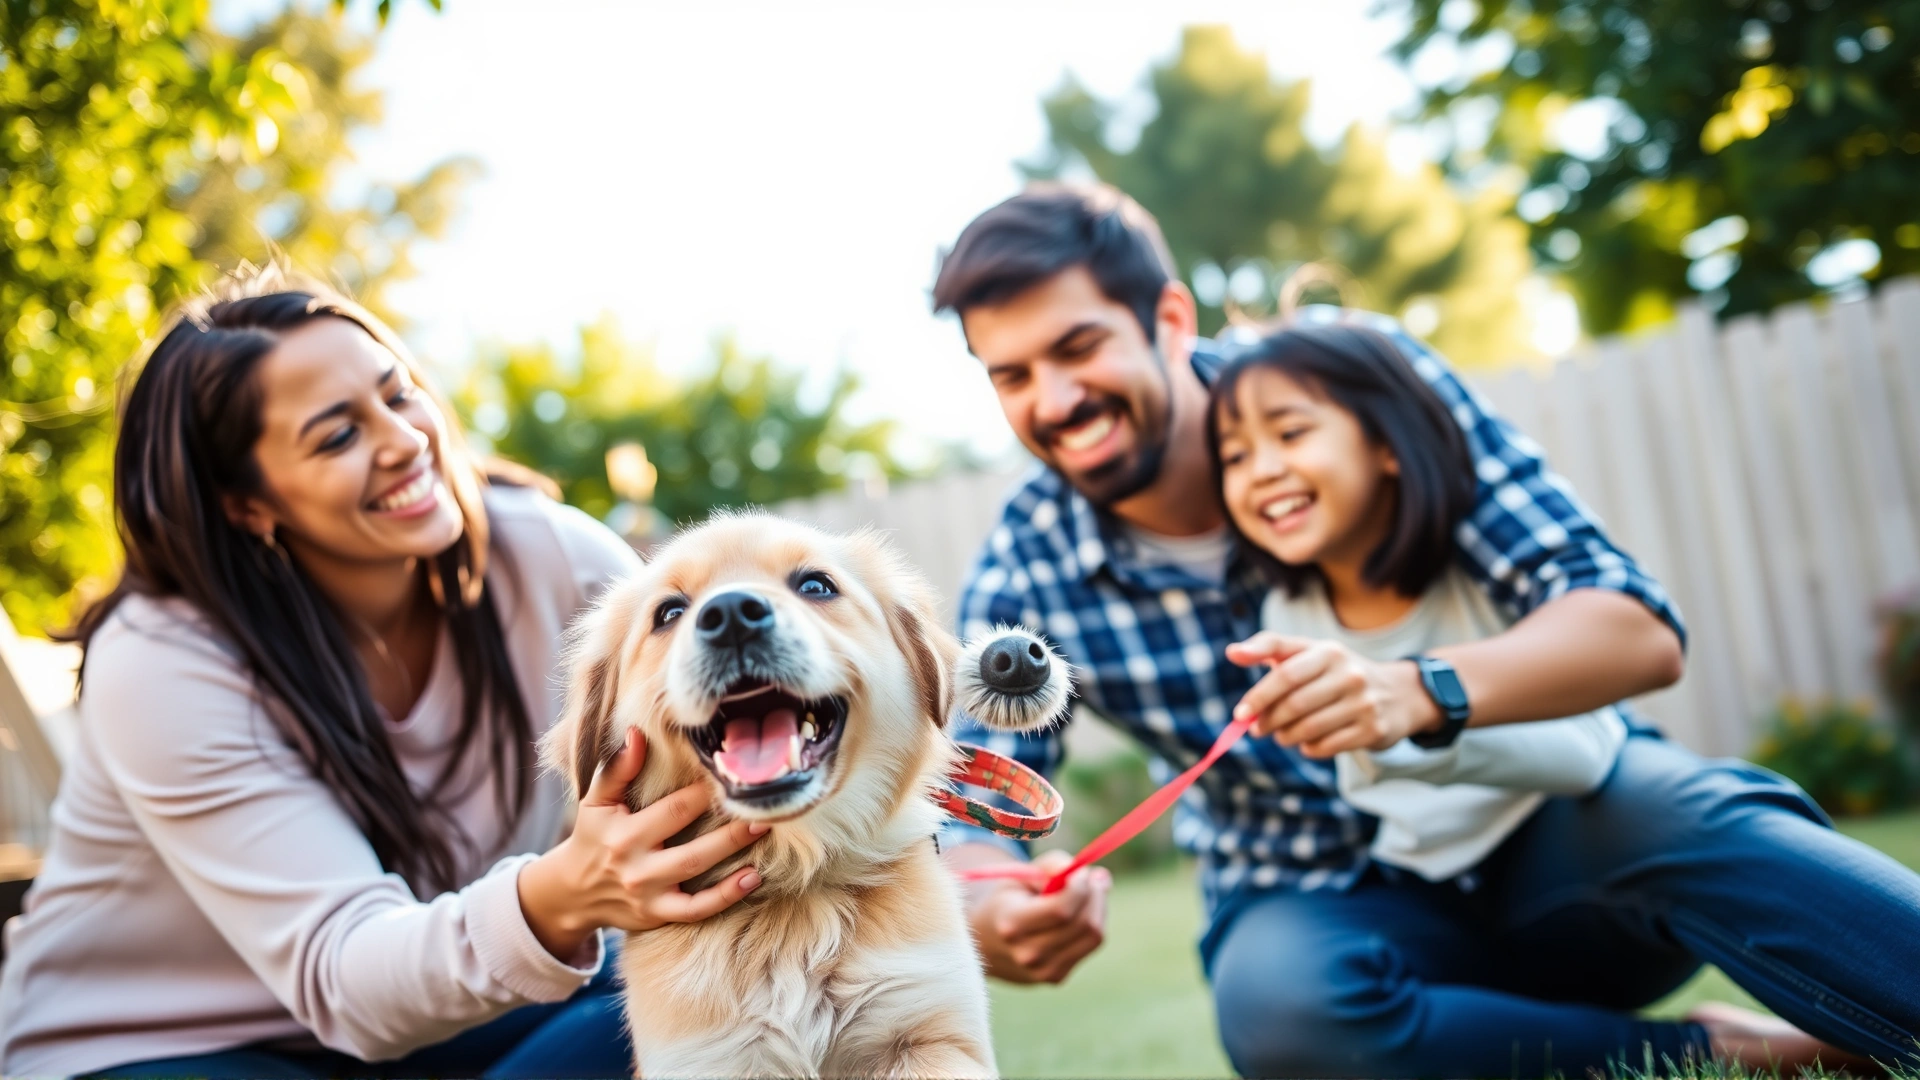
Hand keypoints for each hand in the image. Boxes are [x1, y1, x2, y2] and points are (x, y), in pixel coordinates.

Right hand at [519, 728, 765, 959]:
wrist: (574, 891)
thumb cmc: (593, 836)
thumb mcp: (596, 802)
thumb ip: (617, 769)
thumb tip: (638, 733)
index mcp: (624, 833)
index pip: (674, 810)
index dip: (705, 794)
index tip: (733, 779)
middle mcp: (637, 866)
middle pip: (691, 847)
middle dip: (729, 827)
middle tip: (763, 808)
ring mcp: (648, 894)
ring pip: (696, 874)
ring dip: (733, 854)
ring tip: (763, 832)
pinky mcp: (658, 915)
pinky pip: (696, 909)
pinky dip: (726, 897)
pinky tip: (754, 877)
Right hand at [965, 849, 1111, 984]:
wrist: (987, 945)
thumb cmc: (1008, 901)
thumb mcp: (1020, 875)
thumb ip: (1052, 866)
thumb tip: (1093, 874)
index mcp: (1012, 924)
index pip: (1060, 910)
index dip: (1079, 887)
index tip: (1082, 870)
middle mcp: (1027, 954)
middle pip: (1083, 923)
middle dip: (1095, 893)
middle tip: (1093, 875)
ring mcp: (1043, 971)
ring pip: (1094, 935)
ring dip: (1099, 906)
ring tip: (1090, 891)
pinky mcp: (1056, 978)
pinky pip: (1092, 945)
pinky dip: (1094, 922)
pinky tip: (1081, 912)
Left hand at [1225, 633, 1440, 757]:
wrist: (1398, 693)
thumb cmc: (1336, 672)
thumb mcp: (1309, 652)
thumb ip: (1270, 648)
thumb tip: (1231, 652)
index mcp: (1328, 652)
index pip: (1285, 674)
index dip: (1258, 695)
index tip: (1239, 714)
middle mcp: (1349, 674)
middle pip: (1294, 705)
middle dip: (1268, 721)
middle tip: (1257, 729)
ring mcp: (1363, 703)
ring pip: (1308, 729)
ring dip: (1286, 737)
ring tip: (1282, 734)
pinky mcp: (1372, 730)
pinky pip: (1326, 746)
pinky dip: (1309, 748)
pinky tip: (1307, 742)